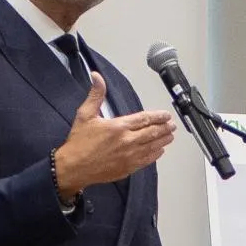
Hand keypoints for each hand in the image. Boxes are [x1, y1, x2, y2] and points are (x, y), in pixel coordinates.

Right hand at [50, 74, 175, 199]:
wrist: (73, 168)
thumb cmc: (78, 143)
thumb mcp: (85, 115)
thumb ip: (95, 95)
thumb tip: (97, 77)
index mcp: (118, 127)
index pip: (144, 119)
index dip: (158, 116)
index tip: (166, 115)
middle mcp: (127, 141)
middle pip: (152, 132)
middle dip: (164, 128)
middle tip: (172, 125)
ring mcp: (129, 156)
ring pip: (152, 147)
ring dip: (163, 140)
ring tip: (170, 136)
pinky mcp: (128, 168)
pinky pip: (147, 160)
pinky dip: (155, 155)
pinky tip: (159, 151)